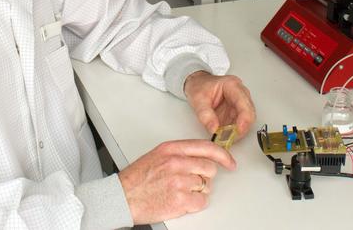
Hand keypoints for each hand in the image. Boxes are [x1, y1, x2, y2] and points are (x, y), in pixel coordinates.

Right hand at [118, 139, 235, 223]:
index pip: (206, 147)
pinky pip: (201, 202)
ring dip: (197, 191)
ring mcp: (179, 182)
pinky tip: (180, 201)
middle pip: (209, 168)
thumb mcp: (158, 155)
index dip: (222, 155)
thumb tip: (202, 157)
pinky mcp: (180, 200)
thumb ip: (180, 153)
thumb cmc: (138, 178)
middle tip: (190, 181)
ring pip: (206, 187)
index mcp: (172, 149)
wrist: (122, 196)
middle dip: (204, 177)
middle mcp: (177, 163)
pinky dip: (194, 204)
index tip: (229, 161)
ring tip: (179, 191)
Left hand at [184, 71, 254, 137]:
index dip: (244, 119)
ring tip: (225, 138)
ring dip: (237, 132)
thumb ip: (205, 115)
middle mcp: (240, 94)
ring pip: (246, 121)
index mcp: (232, 85)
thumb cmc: (199, 86)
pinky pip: (239, 125)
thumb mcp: (198, 99)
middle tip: (230, 138)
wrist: (196, 85)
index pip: (244, 104)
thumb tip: (214, 129)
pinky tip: (225, 136)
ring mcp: (239, 103)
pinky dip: (233, 132)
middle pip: (249, 114)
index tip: (238, 131)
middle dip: (241, 128)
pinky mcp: (236, 112)